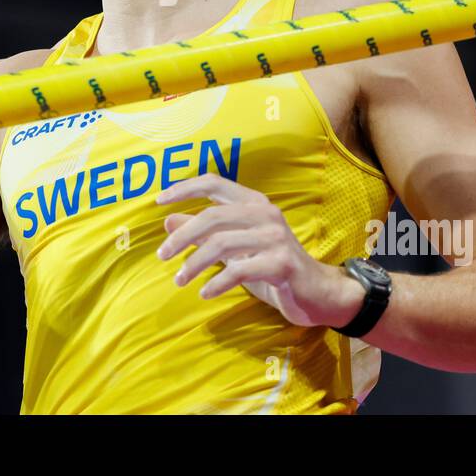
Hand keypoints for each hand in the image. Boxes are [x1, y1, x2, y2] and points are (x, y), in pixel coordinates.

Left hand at [155, 173, 363, 328]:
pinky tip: (205, 292)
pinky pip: (239, 270)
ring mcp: (275, 237)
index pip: (215, 183)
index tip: (159, 201)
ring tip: (179, 280)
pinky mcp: (282, 263)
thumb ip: (205, 234)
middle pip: (212, 216)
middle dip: (182, 236)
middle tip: (162, 256)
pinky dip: (217, 282)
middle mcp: (265, 214)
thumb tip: (168, 221)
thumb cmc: (270, 266)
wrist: (316, 293)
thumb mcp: (234, 248)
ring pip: (222, 243)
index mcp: (254, 202)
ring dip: (194, 263)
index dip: (185, 188)